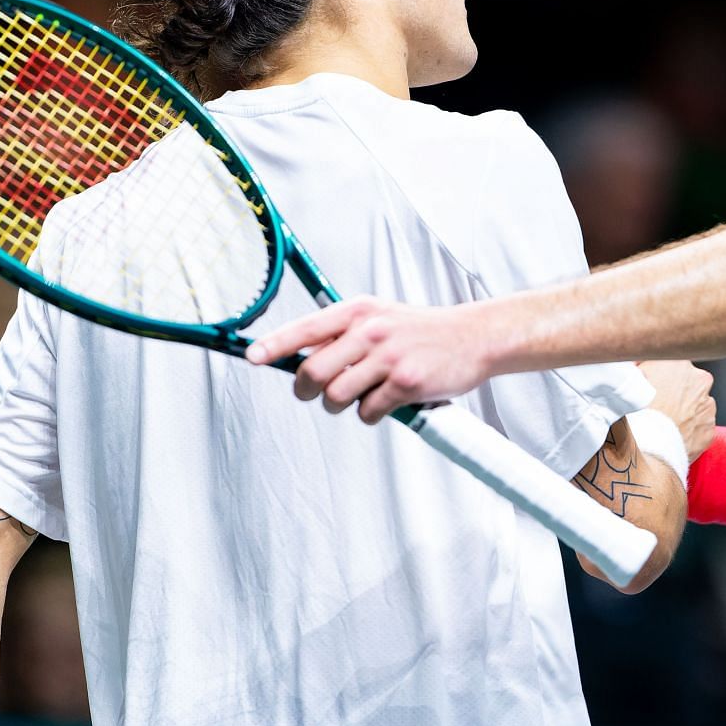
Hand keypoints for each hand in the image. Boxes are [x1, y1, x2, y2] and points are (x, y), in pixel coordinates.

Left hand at [247, 296, 496, 422]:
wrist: (473, 337)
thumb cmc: (421, 331)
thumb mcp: (379, 317)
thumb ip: (344, 333)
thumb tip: (300, 359)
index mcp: (357, 311)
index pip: (305, 329)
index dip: (274, 346)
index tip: (253, 357)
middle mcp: (369, 331)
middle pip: (313, 372)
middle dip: (308, 391)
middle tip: (317, 394)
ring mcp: (387, 357)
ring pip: (336, 397)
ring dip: (342, 405)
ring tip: (362, 396)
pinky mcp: (405, 383)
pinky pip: (368, 412)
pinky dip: (372, 414)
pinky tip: (387, 402)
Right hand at [638, 360, 715, 459]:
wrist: (647, 448)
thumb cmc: (634, 413)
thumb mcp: (630, 378)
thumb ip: (639, 366)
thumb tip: (638, 364)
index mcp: (680, 363)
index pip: (671, 363)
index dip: (659, 374)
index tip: (651, 383)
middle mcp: (700, 380)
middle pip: (689, 382)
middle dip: (677, 392)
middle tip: (658, 405)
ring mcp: (708, 406)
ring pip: (697, 405)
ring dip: (685, 411)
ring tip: (665, 423)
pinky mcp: (710, 430)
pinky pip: (700, 427)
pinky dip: (690, 431)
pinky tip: (673, 435)